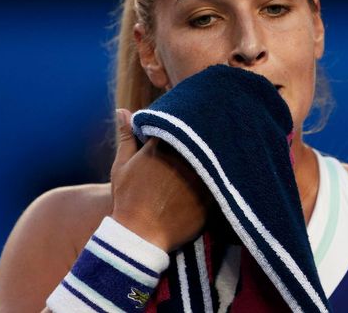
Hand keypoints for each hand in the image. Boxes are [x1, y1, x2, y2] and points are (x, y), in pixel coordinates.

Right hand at [110, 108, 211, 251]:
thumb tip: (121, 110)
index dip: (185, 120)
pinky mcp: (209, 195)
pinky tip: (226, 170)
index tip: (189, 119)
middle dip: (203, 132)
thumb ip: (126, 137)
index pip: (179, 122)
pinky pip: (222, 178)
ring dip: (216, 150)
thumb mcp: (121, 166)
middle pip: (199, 136)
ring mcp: (197, 176)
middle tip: (209, 127)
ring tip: (222, 145)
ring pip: (213, 155)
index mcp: (160, 146)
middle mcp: (182, 157)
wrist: (139, 237)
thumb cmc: (127, 201)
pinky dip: (223, 173)